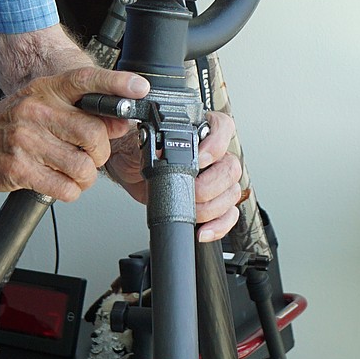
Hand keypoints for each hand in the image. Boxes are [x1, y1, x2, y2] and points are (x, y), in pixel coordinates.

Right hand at [0, 66, 145, 201]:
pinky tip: (58, 183)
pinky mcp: (18, 168)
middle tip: (90, 156)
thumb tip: (120, 122)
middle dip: (99, 153)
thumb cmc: (6, 124)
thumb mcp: (42, 106)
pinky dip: (69, 191)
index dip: (116, 83)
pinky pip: (64, 188)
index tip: (140, 88)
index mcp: (45, 90)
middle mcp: (36, 110)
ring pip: (82, 166)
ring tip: (72, 173)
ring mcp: (26, 140)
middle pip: (93, 134)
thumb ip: (81, 112)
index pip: (85, 79)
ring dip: (85, 177)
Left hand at [106, 108, 244, 242]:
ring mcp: (215, 178)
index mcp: (199, 132)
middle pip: (230, 167)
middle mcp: (213, 154)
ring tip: (192, 212)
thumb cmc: (136, 151)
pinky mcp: (211, 201)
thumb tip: (161, 151)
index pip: (223, 128)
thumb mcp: (140, 142)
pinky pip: (228, 214)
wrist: (128, 170)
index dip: (217, 144)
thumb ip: (153, 143)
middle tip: (191, 191)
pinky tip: (203, 230)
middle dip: (210, 185)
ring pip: (231, 192)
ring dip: (212, 208)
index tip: (201, 160)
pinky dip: (219, 225)